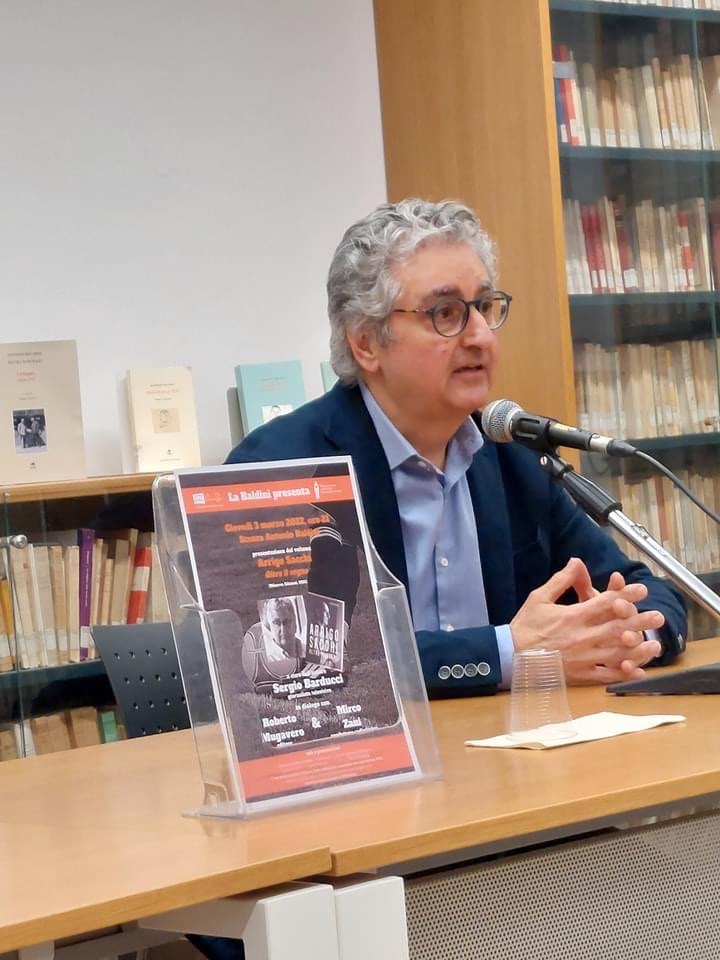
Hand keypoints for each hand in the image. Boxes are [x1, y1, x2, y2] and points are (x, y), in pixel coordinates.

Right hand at [510, 558, 663, 684]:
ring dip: (638, 649)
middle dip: (640, 621)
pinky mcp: (580, 674)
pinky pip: (606, 675)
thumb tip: (576, 562)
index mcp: (573, 616)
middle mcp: (582, 636)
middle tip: (659, 617)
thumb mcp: (539, 598)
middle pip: (617, 628)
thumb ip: (561, 580)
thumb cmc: (524, 626)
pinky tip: (638, 672)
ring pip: (617, 653)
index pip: (605, 603)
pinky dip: (623, 674)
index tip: (641, 590)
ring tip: (655, 645)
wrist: (510, 656)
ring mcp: (583, 657)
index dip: (625, 595)